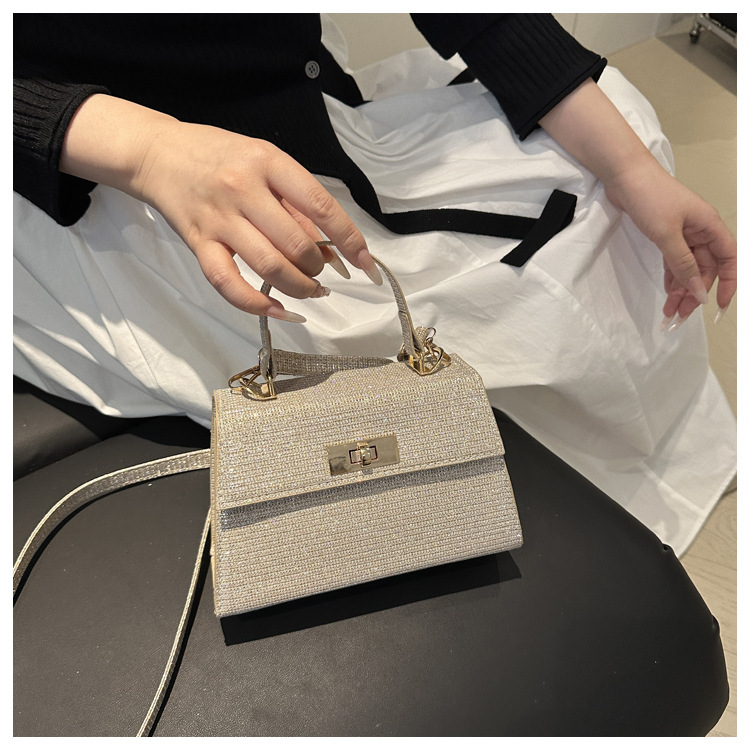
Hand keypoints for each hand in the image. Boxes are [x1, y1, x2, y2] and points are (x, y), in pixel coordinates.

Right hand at [135, 121, 381, 320]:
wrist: (158, 153)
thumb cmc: (220, 156)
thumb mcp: (265, 163)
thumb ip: (297, 203)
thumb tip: (332, 250)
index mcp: (268, 162)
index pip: (321, 206)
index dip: (350, 240)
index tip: (366, 264)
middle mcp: (243, 188)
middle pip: (297, 244)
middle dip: (319, 268)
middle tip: (322, 275)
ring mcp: (219, 218)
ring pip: (269, 266)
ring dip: (298, 288)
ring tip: (309, 291)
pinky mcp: (198, 243)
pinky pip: (229, 283)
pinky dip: (256, 304)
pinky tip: (277, 310)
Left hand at [539, 79, 735, 327]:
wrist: (624, 175)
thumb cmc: (650, 198)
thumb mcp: (667, 235)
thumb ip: (683, 265)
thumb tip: (699, 291)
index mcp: (709, 226)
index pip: (727, 259)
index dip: (727, 283)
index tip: (718, 306)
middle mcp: (700, 230)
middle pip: (705, 267)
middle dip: (694, 292)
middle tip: (678, 315)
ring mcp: (682, 232)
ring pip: (688, 266)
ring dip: (681, 288)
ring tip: (669, 311)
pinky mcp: (665, 233)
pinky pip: (674, 260)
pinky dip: (671, 276)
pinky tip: (667, 291)